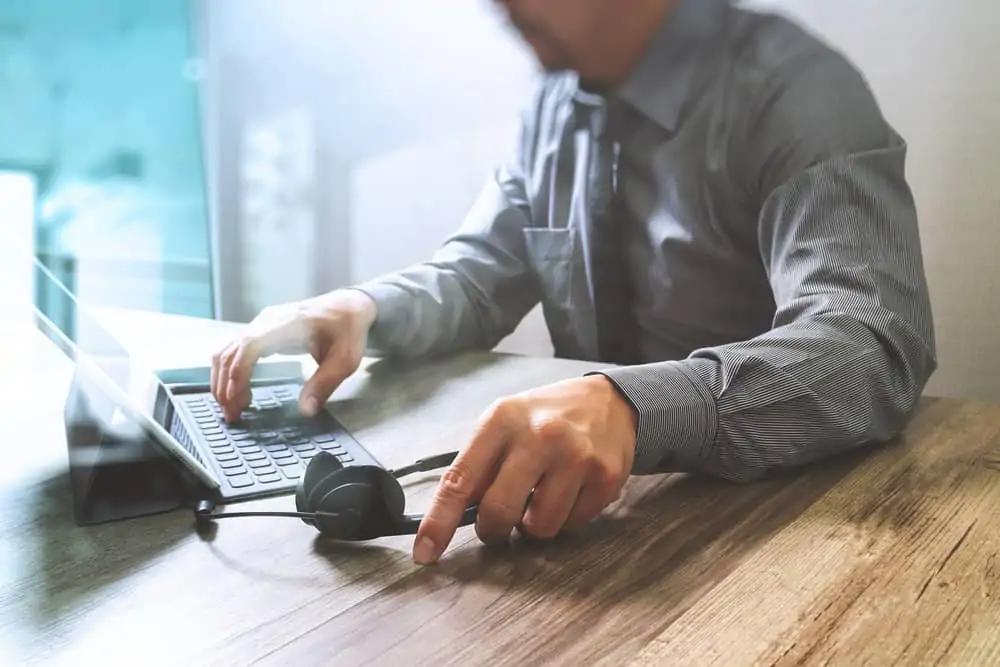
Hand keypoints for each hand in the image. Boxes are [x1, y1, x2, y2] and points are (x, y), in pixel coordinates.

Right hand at [210, 289, 376, 421]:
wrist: (348, 306)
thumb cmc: (347, 330)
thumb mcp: (344, 360)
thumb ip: (324, 385)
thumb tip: (306, 410)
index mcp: (287, 324)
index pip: (249, 346)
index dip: (238, 373)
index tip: (237, 399)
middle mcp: (267, 321)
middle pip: (231, 351)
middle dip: (225, 385)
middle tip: (232, 415)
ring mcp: (261, 324)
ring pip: (227, 351)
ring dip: (222, 381)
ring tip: (233, 408)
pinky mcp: (260, 331)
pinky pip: (234, 351)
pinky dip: (229, 372)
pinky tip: (237, 392)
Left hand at [412, 374, 636, 563]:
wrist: (609, 402)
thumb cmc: (545, 417)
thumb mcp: (504, 422)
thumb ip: (479, 464)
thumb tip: (454, 516)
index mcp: (502, 419)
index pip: (460, 479)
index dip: (440, 521)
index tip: (425, 551)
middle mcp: (539, 436)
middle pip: (499, 512)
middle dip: (493, 530)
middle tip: (497, 525)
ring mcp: (576, 457)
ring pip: (539, 527)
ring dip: (533, 525)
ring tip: (541, 497)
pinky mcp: (605, 477)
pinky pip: (572, 525)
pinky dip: (565, 518)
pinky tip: (570, 491)